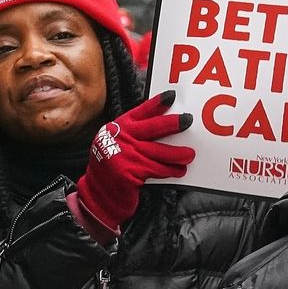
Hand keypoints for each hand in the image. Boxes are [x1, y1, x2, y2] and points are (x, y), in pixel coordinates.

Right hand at [75, 90, 194, 231]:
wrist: (98, 192)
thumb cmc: (111, 166)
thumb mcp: (114, 143)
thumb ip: (131, 134)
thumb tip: (162, 127)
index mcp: (118, 128)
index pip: (140, 112)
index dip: (157, 103)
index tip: (171, 97)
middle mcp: (121, 138)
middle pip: (153, 127)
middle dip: (173, 123)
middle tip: (188, 121)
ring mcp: (126, 154)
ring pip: (160, 151)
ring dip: (178, 154)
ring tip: (189, 155)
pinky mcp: (131, 171)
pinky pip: (158, 169)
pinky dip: (170, 171)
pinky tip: (179, 171)